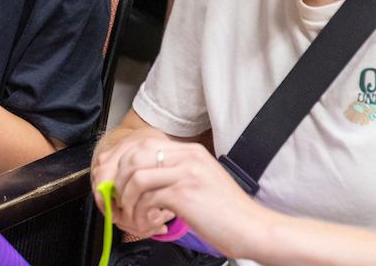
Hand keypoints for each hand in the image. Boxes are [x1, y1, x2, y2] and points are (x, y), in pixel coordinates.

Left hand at [110, 138, 264, 259]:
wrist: (254, 229)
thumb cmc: (229, 213)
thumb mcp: (203, 181)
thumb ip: (178, 173)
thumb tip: (146, 180)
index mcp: (191, 152)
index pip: (144, 145)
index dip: (126, 165)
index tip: (123, 185)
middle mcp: (187, 157)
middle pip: (134, 156)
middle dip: (121, 180)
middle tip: (123, 200)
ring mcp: (185, 173)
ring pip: (136, 176)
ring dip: (128, 200)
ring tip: (135, 216)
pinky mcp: (183, 193)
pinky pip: (146, 197)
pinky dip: (140, 213)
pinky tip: (149, 223)